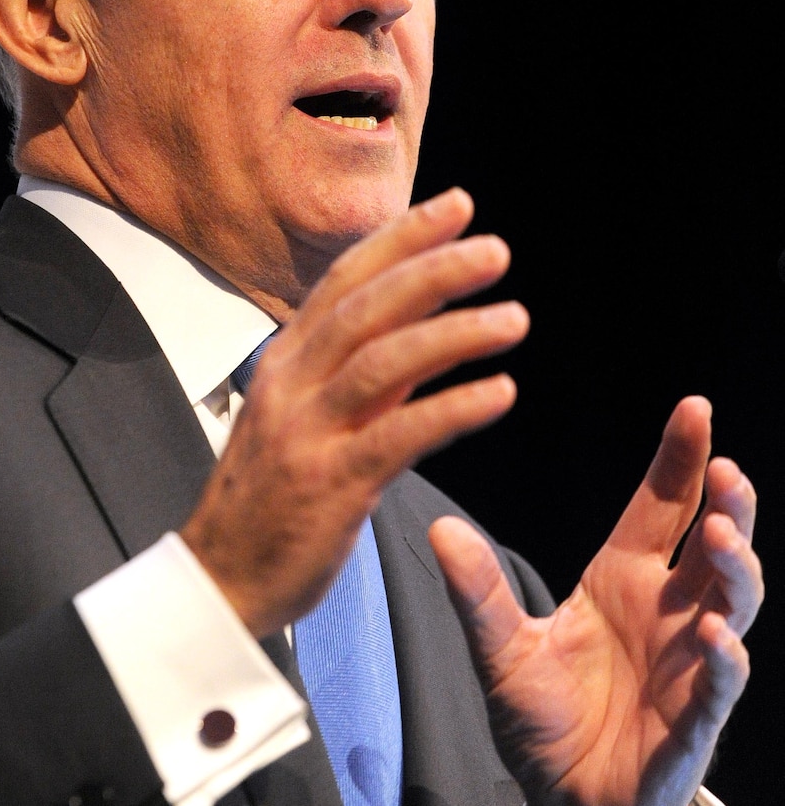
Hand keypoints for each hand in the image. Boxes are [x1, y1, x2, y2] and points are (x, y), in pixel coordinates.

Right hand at [181, 187, 529, 637]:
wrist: (218, 578)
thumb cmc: (273, 492)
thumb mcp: (307, 413)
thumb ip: (362, 369)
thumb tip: (427, 326)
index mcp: (287, 359)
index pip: (344, 280)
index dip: (400, 239)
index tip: (455, 205)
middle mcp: (292, 383)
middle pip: (365, 307)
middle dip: (432, 269)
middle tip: (495, 248)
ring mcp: (306, 432)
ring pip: (383, 363)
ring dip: (454, 334)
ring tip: (515, 317)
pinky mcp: (329, 485)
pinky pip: (397, 437)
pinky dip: (452, 409)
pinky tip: (501, 394)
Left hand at [429, 396, 762, 805]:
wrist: (560, 800)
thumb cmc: (542, 718)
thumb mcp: (500, 650)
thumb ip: (478, 593)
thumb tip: (440, 528)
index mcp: (624, 579)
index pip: (662, 505)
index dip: (682, 458)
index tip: (695, 408)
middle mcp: (666, 610)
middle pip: (713, 543)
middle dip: (727, 505)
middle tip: (725, 469)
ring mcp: (687, 662)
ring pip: (733, 602)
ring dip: (734, 568)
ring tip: (718, 537)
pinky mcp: (693, 720)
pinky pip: (720, 685)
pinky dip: (724, 658)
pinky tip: (713, 633)